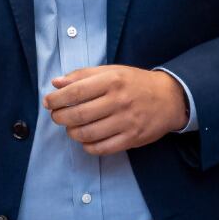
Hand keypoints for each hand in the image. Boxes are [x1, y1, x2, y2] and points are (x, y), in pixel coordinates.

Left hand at [44, 66, 188, 155]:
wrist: (170, 98)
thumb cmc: (135, 83)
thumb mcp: (112, 71)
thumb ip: (83, 75)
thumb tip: (56, 83)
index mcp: (112, 80)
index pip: (75, 92)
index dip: (56, 99)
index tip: (48, 102)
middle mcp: (119, 101)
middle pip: (78, 115)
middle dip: (60, 117)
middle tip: (57, 116)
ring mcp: (126, 122)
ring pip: (87, 134)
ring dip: (72, 133)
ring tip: (70, 128)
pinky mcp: (132, 138)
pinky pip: (102, 148)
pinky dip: (87, 146)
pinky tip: (85, 139)